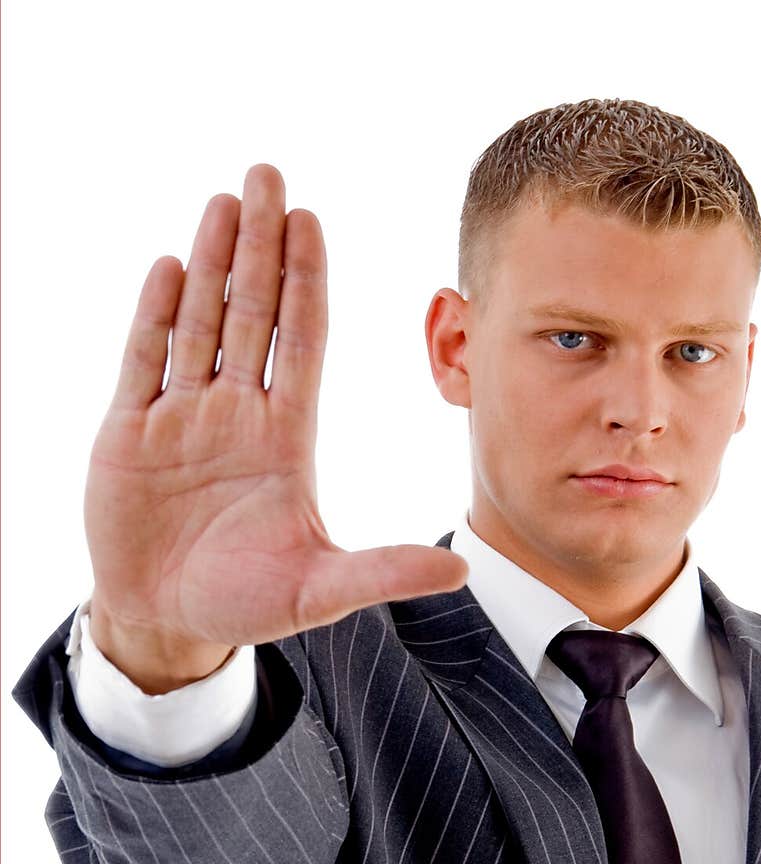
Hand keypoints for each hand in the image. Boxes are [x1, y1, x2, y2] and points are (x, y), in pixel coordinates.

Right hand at [84, 164, 467, 684]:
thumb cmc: (244, 604)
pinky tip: (169, 267)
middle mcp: (236, 414)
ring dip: (209, 262)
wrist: (169, 624)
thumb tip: (461, 573)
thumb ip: (383, 572)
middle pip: (251, 312)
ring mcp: (181, 419)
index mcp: (285, 438)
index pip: (300, 340)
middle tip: (267, 173)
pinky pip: (143, 362)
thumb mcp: (320, 591)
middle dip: (259, 245)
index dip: (305, 280)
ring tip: (223, 200)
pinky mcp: (130, 435)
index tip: (312, 219)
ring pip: (198, 322)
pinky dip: (154, 316)